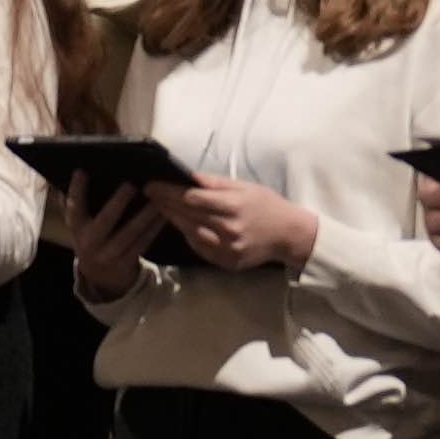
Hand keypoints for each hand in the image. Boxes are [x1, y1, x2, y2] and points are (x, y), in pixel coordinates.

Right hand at [62, 179, 169, 303]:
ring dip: (144, 216)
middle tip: (130, 185)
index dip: (76, 191)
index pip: (74, 207)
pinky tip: (164, 215)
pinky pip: (142, 243)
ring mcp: (109, 254)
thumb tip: (70, 174)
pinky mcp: (127, 261)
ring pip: (129, 234)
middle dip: (117, 204)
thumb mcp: (78, 223)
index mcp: (77, 228)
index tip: (81, 171)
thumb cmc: (91, 237)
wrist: (101, 275)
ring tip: (157, 199)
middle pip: (104, 222)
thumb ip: (73, 202)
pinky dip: (154, 229)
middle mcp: (90, 242)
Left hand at [164, 179, 321, 274]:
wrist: (289, 235)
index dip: (168, 191)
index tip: (152, 184)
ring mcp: (228, 249)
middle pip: (188, 215)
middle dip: (165, 203)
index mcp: (233, 206)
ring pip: (190, 233)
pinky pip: (200, 248)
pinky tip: (181, 225)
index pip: (192, 198)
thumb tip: (187, 176)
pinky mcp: (228, 262)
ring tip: (160, 207)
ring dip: (173, 219)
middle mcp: (229, 229)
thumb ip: (215, 183)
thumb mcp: (245, 187)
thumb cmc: (266, 205)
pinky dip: (188, 236)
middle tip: (149, 193)